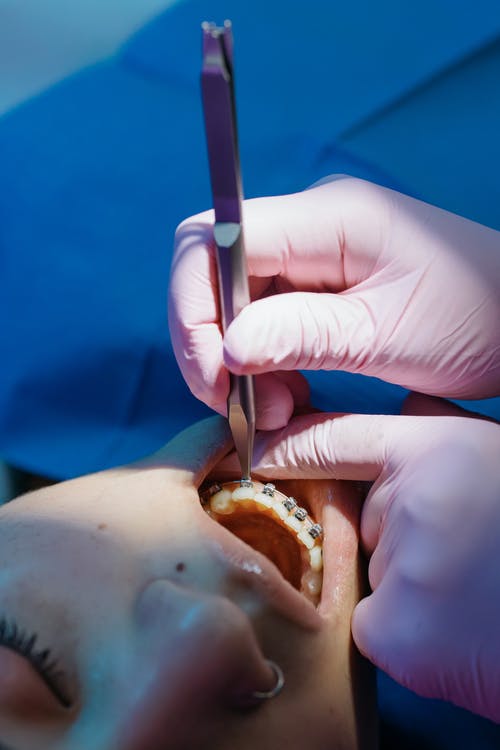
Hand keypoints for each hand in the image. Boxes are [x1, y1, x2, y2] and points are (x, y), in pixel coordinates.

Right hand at [169, 177, 499, 427]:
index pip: (212, 241)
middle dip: (211, 343)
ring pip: (235, 301)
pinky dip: (262, 362)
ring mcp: (314, 251)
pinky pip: (266, 317)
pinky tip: (286, 395)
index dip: (194, 309)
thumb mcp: (386, 336)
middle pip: (214, 272)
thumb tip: (226, 348)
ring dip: (236, 361)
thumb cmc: (476, 319)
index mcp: (327, 218)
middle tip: (238, 405)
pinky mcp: (322, 281)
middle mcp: (310, 224)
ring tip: (271, 410)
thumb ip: (301, 335)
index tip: (214, 376)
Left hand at [223, 396, 499, 720]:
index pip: (334, 438)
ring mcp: (402, 570)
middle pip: (355, 518)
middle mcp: (412, 502)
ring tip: (465, 593)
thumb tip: (391, 408)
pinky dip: (402, 633)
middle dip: (387, 535)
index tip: (254, 453)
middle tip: (453, 551)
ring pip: (365, 575)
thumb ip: (433, 431)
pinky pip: (370, 628)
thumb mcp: (488, 456)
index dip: (290, 447)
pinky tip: (454, 631)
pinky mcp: (396, 636)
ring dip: (401, 585)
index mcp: (437, 451)